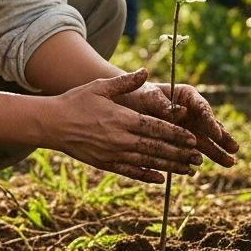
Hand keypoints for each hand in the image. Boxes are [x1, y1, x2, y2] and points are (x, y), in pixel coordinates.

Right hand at [43, 69, 211, 183]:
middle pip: (156, 148)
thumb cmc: (76, 101)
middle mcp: (119, 139)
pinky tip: (160, 179)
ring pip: (147, 162)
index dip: (175, 134)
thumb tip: (146, 72)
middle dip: (179, 153)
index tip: (192, 138)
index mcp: (121, 118)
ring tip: (188, 170)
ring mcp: (112, 153)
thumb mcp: (100, 87)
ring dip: (169, 166)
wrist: (52, 124)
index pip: (155, 128)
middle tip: (198, 158)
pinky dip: (146, 176)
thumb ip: (125, 82)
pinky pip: (130, 172)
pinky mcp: (105, 163)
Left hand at [119, 78, 237, 169]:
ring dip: (216, 152)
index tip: (217, 133)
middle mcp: (191, 112)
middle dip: (222, 138)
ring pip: (204, 140)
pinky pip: (190, 151)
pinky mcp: (180, 141)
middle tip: (234, 149)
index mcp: (187, 96)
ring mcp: (187, 127)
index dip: (210, 121)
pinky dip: (194, 159)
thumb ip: (163, 104)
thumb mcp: (148, 96)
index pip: (202, 108)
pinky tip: (197, 169)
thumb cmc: (138, 95)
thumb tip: (181, 112)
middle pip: (209, 125)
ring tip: (230, 163)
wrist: (126, 105)